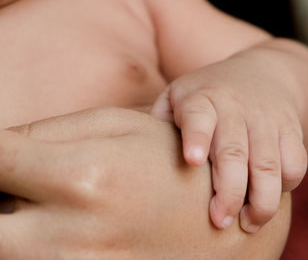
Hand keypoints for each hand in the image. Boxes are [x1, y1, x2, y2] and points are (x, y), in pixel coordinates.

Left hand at [0, 108, 215, 258]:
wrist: (220, 224)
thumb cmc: (170, 164)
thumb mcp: (118, 126)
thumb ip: (45, 131)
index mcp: (80, 178)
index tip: (1, 154)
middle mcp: (69, 238)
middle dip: (2, 199)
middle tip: (22, 186)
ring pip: (8, 250)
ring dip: (18, 226)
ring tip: (54, 206)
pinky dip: (42, 245)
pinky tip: (73, 228)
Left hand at [152, 59, 307, 232]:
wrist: (265, 73)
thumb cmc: (210, 94)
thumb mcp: (180, 95)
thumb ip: (159, 121)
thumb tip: (130, 157)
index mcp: (202, 99)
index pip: (199, 116)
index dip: (197, 137)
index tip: (192, 161)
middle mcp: (236, 108)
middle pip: (235, 152)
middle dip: (230, 191)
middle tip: (219, 221)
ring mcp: (267, 119)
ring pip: (270, 164)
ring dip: (262, 200)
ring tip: (248, 224)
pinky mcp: (292, 129)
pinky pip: (296, 163)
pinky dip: (288, 186)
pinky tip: (270, 198)